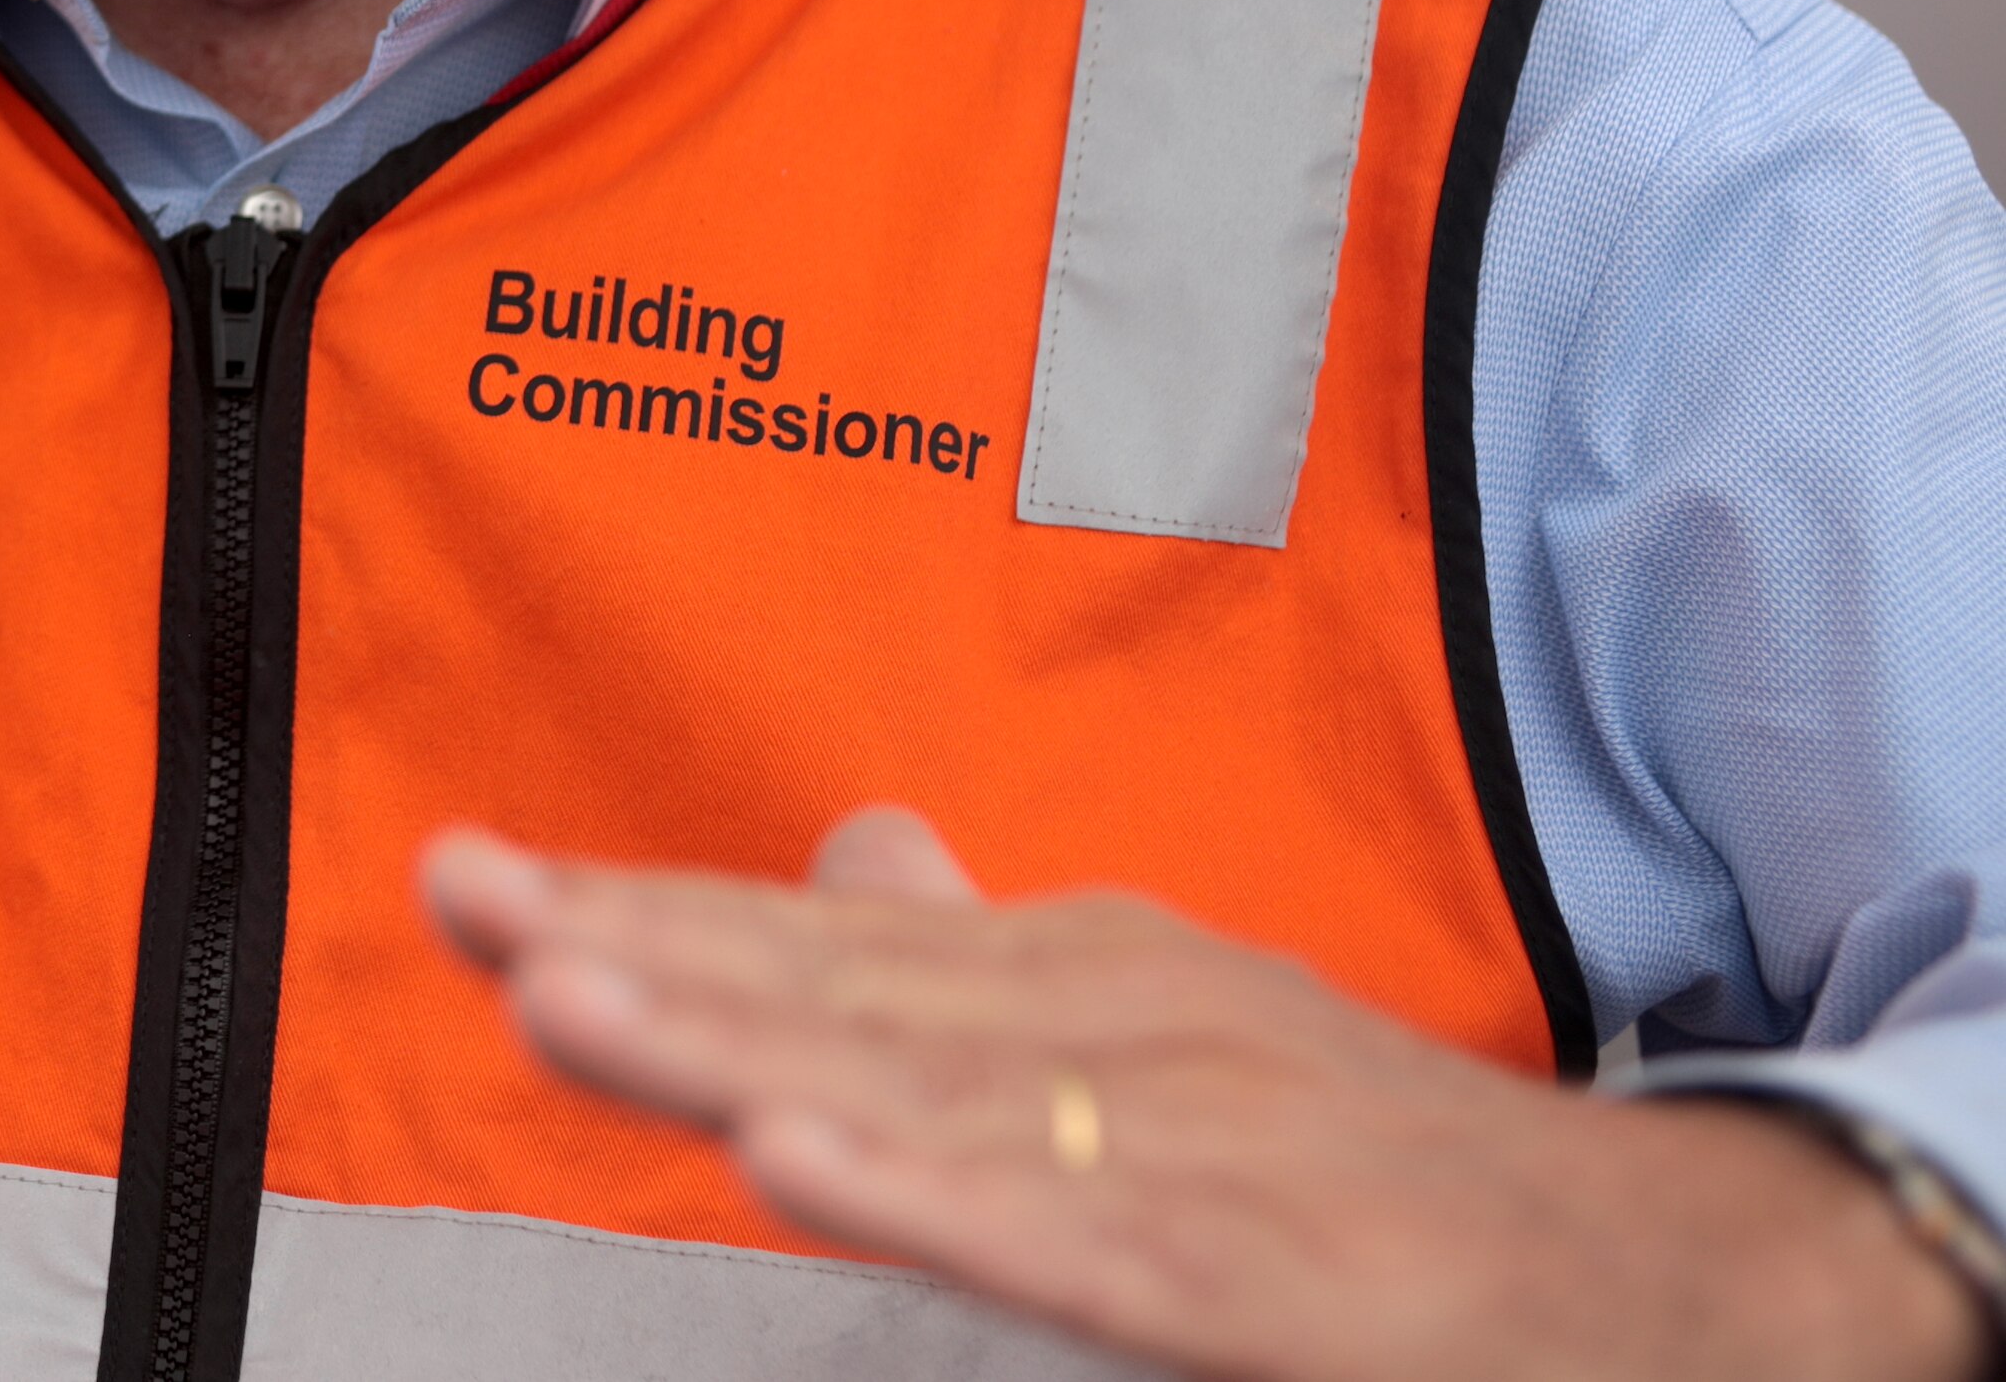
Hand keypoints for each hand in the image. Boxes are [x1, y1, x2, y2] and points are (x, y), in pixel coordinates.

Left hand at [417, 809, 1985, 1381]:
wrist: (1668, 1276)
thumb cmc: (1377, 1163)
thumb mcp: (1164, 1036)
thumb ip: (980, 964)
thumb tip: (845, 849)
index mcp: (1072, 974)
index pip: (805, 938)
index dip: (634, 903)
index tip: (464, 874)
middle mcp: (1118, 1023)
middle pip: (833, 988)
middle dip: (640, 945)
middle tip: (470, 903)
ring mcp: (1197, 1144)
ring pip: (928, 1091)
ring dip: (742, 1043)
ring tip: (570, 1005)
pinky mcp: (1275, 1282)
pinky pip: (1079, 1246)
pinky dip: (938, 1197)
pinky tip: (804, 1161)